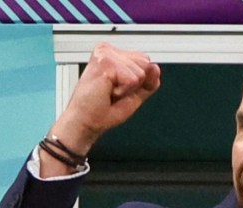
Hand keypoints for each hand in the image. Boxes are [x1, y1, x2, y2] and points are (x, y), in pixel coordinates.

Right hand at [43, 42, 160, 172]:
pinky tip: (107, 91)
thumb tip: (155, 67)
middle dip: (135, 85)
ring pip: (140, 73)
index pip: (145, 61)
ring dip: (127, 89)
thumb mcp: (133, 95)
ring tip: (109, 92)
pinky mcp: (106, 62)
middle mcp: (108, 50)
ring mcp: (105, 54)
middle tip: (113, 92)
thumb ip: (148, 82)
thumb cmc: (103, 109)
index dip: (139, 82)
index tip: (119, 89)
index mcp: (113, 54)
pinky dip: (123, 92)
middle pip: (145, 64)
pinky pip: (132, 80)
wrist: (86, 121)